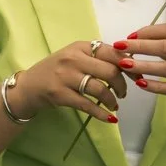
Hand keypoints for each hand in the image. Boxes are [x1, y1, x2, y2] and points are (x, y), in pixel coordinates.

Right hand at [12, 41, 128, 122]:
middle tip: (124, 93)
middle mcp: (73, 58)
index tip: (137, 76)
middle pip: (109, 70)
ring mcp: (65, 76)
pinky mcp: (60, 94)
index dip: (128, 66)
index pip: (112, 52)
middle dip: (122, 85)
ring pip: (99, 89)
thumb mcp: (76, 57)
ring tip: (114, 105)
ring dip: (112, 100)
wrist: (29, 86)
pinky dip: (102, 113)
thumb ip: (98, 57)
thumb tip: (129, 64)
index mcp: (80, 46)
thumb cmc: (57, 70)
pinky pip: (87, 105)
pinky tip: (110, 118)